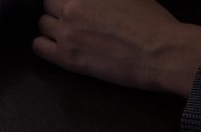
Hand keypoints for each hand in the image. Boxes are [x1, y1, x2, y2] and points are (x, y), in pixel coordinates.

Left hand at [33, 0, 200, 95]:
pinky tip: (56, 45)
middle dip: (59, 8)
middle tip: (74, 18)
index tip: (72, 5)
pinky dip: (44, 44)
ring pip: (42, 24)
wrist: (162, 52)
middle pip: (49, 3)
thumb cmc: (152, 22)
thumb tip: (93, 1)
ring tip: (68, 32)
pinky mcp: (67, 57)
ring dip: (52, 26)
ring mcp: (66, 32)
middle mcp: (72, 7)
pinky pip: (38, 46)